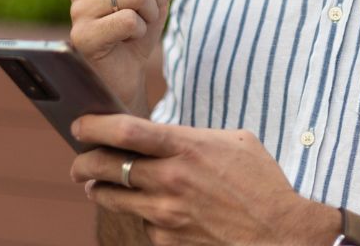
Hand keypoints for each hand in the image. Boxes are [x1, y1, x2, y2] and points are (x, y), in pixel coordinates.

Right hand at [68, 0, 186, 114]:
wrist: (124, 73)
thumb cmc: (138, 29)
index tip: (145, 1)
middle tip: (141, 18)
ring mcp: (77, 8)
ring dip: (149, 16)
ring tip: (132, 29)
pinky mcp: (82, 35)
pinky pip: (130, 20)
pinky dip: (139, 33)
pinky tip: (124, 42)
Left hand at [69, 114, 327, 245]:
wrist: (280, 233)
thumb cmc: (263, 183)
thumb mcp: (235, 142)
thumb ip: (195, 137)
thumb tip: (166, 137)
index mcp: (187, 147)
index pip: (126, 131)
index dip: (95, 126)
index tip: (80, 125)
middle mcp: (171, 179)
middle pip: (107, 166)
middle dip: (84, 162)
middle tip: (79, 161)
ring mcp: (167, 213)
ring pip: (114, 199)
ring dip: (101, 189)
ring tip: (97, 184)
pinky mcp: (167, 240)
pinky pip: (142, 223)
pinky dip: (142, 214)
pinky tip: (152, 209)